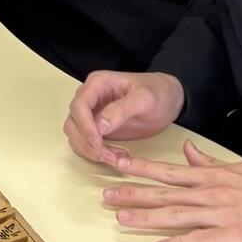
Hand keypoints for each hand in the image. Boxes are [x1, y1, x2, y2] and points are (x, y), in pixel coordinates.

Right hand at [63, 70, 185, 162]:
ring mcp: (92, 113)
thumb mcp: (144, 99)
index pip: (79, 106)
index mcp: (98, 84)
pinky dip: (95, 153)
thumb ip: (121, 110)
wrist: (168, 99)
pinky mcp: (97, 128)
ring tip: (115, 158)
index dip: (85, 127)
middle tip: (107, 157)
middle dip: (86, 143)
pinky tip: (116, 156)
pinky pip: (86, 143)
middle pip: (73, 122)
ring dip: (90, 151)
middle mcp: (90, 97)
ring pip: (75, 135)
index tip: (98, 144)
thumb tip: (99, 126)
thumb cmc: (158, 93)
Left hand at [100, 142, 241, 241]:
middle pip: (165, 192)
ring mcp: (221, 214)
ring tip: (122, 220)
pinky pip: (201, 240)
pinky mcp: (234, 235)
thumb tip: (189, 150)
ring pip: (176, 214)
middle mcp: (212, 192)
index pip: (170, 171)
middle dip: (133, 193)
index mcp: (213, 176)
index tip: (116, 165)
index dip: (141, 168)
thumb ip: (211, 162)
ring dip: (147, 217)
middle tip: (106, 195)